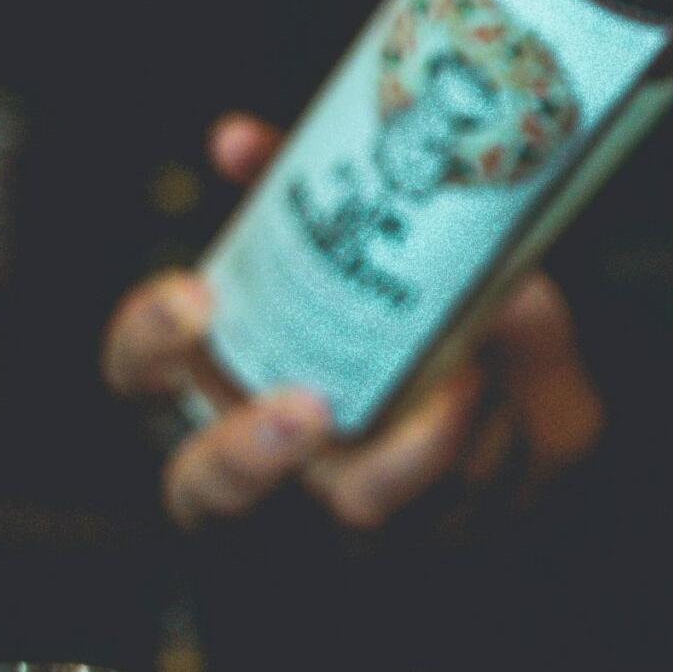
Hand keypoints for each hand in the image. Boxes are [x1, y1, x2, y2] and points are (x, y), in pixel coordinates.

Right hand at [102, 114, 605, 529]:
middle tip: (307, 407)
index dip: (150, 341)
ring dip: (411, 454)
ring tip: (460, 389)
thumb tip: (236, 141)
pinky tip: (521, 394)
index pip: (143, 374)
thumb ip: (317, 198)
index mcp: (235, 383)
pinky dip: (500, 445)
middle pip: (207, 491)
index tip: (197, 296)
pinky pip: (461, 508)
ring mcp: (354, 511)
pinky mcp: (442, 530)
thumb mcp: (375, 243)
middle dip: (247, 454)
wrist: (529, 398)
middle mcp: (278, 465)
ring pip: (353, 510)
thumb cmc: (419, 323)